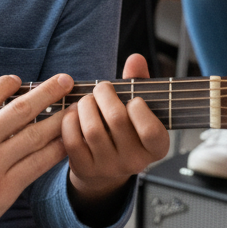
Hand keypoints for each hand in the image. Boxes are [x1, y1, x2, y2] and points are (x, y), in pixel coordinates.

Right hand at [0, 73, 71, 227]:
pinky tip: (68, 144)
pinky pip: (36, 166)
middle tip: (65, 81)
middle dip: (47, 92)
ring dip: (59, 119)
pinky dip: (55, 152)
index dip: (9, 84)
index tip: (21, 80)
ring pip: (34, 135)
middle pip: (20, 108)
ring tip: (76, 110)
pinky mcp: (2, 191)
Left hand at [62, 54, 168, 225]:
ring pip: (92, 129)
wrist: (106, 167)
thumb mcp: (138, 109)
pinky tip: (74, 114)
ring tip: (87, 100)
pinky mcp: (85, 169)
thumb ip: (139, 82)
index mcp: (157, 147)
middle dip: (104, 94)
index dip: (138, 108)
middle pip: (116, 120)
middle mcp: (135, 162)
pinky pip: (73, 140)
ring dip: (85, 105)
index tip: (132, 99)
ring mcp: (109, 167)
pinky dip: (70, 120)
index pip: (150, 130)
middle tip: (102, 88)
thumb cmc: (126, 129)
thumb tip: (135, 58)